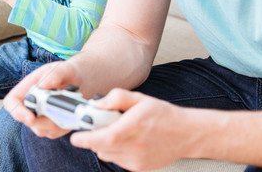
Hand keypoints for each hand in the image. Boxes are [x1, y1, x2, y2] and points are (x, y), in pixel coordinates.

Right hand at [3, 61, 81, 138]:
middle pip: (28, 120)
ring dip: (56, 122)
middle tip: (62, 109)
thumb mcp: (63, 69)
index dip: (17, 112)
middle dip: (45, 119)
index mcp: (26, 88)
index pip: (12, 102)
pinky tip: (72, 113)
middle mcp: (30, 105)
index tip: (30, 117)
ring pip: (42, 129)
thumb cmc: (67, 73)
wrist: (79, 82)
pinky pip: (54, 132)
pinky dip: (64, 125)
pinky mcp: (50, 127)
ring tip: (70, 107)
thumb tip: (45, 85)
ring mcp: (39, 118)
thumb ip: (55, 74)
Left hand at [71, 89, 190, 170]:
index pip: (103, 138)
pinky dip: (116, 151)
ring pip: (107, 155)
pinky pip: (117, 160)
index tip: (75, 135)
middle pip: (101, 147)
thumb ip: (118, 97)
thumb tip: (98, 103)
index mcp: (132, 127)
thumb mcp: (141, 99)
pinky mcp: (138, 168)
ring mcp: (136, 160)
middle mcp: (133, 146)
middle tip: (102, 125)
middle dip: (94, 137)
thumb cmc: (164, 115)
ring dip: (105, 144)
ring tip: (119, 132)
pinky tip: (128, 141)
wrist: (186, 134)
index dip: (85, 139)